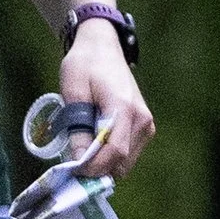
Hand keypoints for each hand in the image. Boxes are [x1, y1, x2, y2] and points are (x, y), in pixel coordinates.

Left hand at [59, 28, 153, 180]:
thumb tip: (79, 161)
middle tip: (73, 164)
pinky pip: (129, 152)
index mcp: (123, 107)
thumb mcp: (73, 94)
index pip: (114, 151)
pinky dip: (111, 156)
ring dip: (104, 163)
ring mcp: (146, 123)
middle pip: (122, 161)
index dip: (94, 167)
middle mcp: (141, 118)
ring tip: (83, 147)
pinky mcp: (145, 126)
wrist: (103, 47)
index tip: (73, 171)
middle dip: (98, 168)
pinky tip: (94, 142)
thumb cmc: (84, 65)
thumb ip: (78, 129)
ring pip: (126, 161)